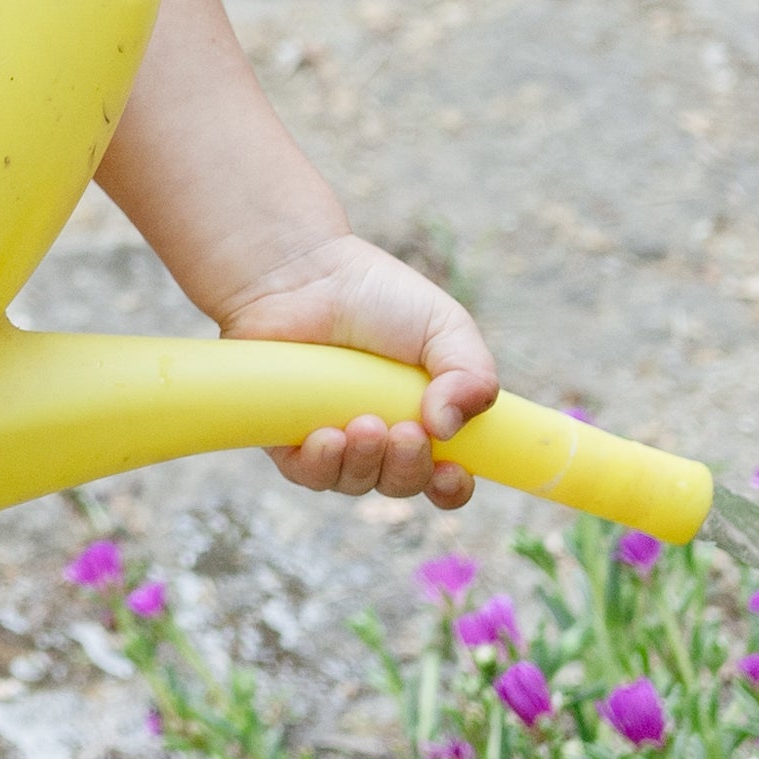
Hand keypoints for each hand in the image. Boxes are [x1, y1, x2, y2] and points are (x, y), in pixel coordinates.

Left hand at [216, 230, 498, 504]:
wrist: (303, 271)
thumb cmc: (377, 295)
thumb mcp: (445, 327)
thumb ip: (472, 375)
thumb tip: (448, 428)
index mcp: (424, 418)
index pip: (445, 478)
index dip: (452, 487)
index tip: (453, 473)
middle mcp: (380, 436)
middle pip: (401, 484)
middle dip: (408, 469)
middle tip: (407, 432)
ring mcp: (333, 438)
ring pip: (354, 483)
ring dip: (366, 464)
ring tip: (365, 424)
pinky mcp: (287, 435)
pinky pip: (306, 474)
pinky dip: (321, 464)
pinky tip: (326, 436)